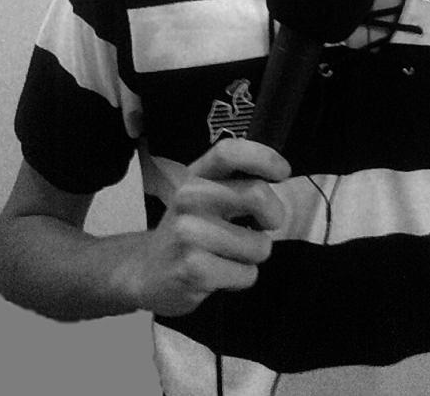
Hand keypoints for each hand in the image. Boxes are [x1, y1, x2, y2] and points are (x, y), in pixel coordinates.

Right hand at [127, 139, 290, 316]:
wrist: (146, 272)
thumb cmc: (189, 230)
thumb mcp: (204, 197)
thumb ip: (235, 184)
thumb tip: (279, 177)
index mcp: (196, 176)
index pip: (229, 152)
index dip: (263, 156)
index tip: (283, 172)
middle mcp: (190, 198)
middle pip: (257, 195)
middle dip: (274, 215)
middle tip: (264, 226)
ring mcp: (188, 234)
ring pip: (258, 244)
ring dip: (254, 255)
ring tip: (228, 255)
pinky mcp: (193, 270)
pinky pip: (247, 274)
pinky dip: (242, 278)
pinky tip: (219, 274)